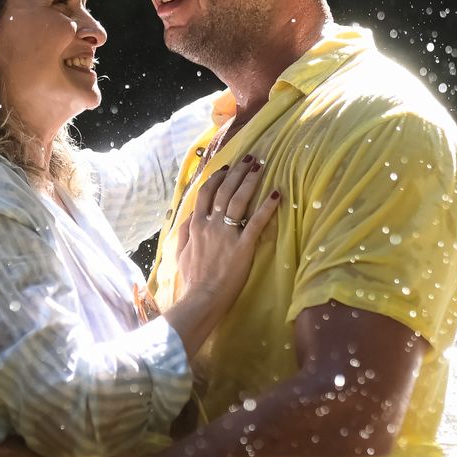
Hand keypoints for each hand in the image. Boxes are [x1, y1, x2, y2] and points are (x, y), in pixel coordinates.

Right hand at [171, 156, 279, 312]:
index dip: (217, 178)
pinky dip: (267, 207)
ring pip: (238, 200)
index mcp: (196, 225)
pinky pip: (256, 222)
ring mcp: (226, 234)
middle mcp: (210, 225)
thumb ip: (185, 232)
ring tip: (260, 167)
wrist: (202, 297)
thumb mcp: (181, 253)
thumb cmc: (192, 279)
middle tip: (249, 159)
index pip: (206, 194)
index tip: (226, 168)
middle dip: (237, 172)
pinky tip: (276, 194)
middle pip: (224, 191)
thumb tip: (189, 216)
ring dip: (250, 181)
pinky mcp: (242, 246)